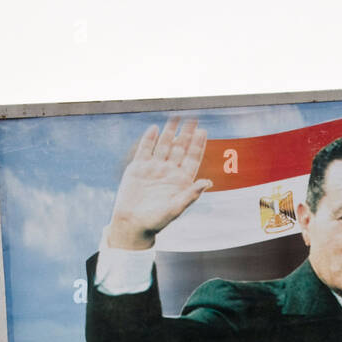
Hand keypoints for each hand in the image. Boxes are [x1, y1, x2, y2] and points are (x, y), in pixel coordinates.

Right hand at [107, 118, 210, 249]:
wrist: (132, 223)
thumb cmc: (156, 221)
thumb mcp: (176, 209)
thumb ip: (191, 195)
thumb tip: (208, 182)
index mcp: (180, 181)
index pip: (192, 159)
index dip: (198, 145)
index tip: (203, 131)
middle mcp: (168, 172)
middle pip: (179, 149)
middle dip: (186, 134)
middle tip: (193, 119)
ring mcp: (153, 168)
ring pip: (164, 146)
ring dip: (170, 132)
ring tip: (176, 118)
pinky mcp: (138, 168)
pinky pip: (145, 149)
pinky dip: (150, 139)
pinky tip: (155, 128)